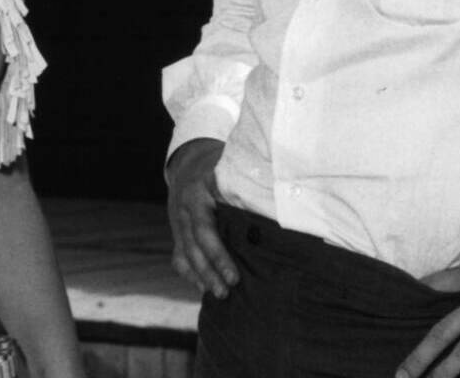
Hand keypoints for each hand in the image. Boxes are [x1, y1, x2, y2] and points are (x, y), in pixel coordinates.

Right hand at [165, 138, 237, 297]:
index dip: (218, 255)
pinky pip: (179, 257)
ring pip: (184, 255)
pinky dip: (191, 274)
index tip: (235, 277)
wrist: (189, 164)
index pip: (204, 229)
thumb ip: (246, 187)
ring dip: (201, 277)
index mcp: (198, 191)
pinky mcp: (177, 233)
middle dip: (211, 272)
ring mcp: (177, 222)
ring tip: (220, 296)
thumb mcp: (230, 170)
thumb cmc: (221, 168)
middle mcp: (184, 208)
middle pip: (194, 246)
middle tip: (229, 290)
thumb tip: (282, 206)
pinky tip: (204, 288)